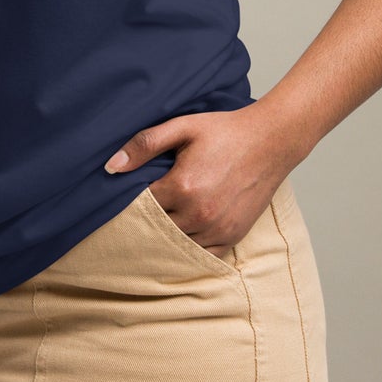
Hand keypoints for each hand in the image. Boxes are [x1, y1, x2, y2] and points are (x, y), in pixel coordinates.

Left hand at [103, 102, 305, 257]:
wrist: (269, 141)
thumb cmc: (224, 131)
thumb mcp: (181, 127)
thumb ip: (144, 145)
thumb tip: (111, 166)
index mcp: (183, 186)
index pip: (141, 205)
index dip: (130, 200)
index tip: (125, 194)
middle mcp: (200, 213)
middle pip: (157, 228)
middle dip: (145, 220)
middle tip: (136, 211)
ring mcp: (219, 229)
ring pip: (178, 244)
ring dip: (166, 235)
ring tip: (158, 220)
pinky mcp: (234, 236)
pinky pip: (203, 254)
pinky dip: (189, 247)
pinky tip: (180, 233)